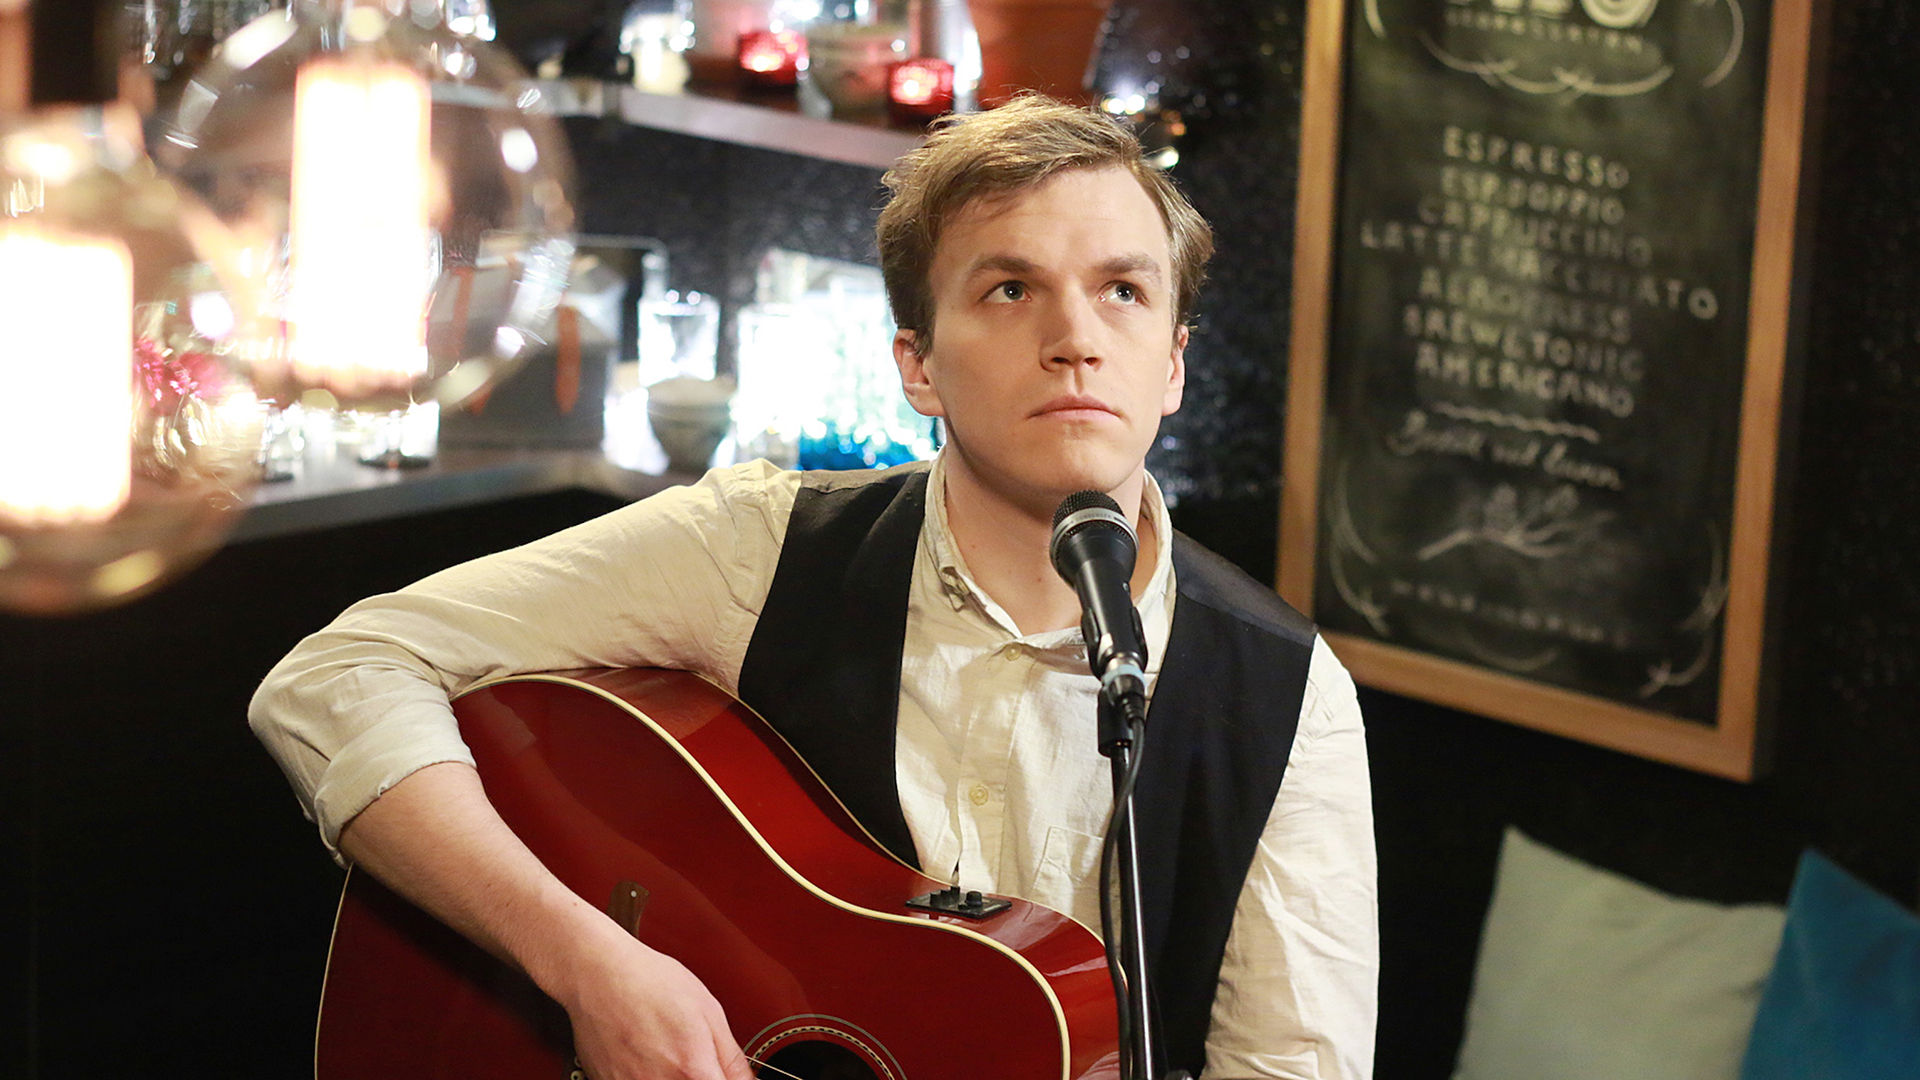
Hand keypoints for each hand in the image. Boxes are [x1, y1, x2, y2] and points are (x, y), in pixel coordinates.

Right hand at [555, 926, 757, 1079]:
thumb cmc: (652, 983)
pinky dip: (646, 1077)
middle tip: (693, 1060)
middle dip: (700, 1077)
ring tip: (667, 1056)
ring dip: (673, 1078)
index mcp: (693, 1069)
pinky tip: (646, 1059)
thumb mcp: (709, 1012)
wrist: (600, 974)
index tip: (720, 1073)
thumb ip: (732, 1059)